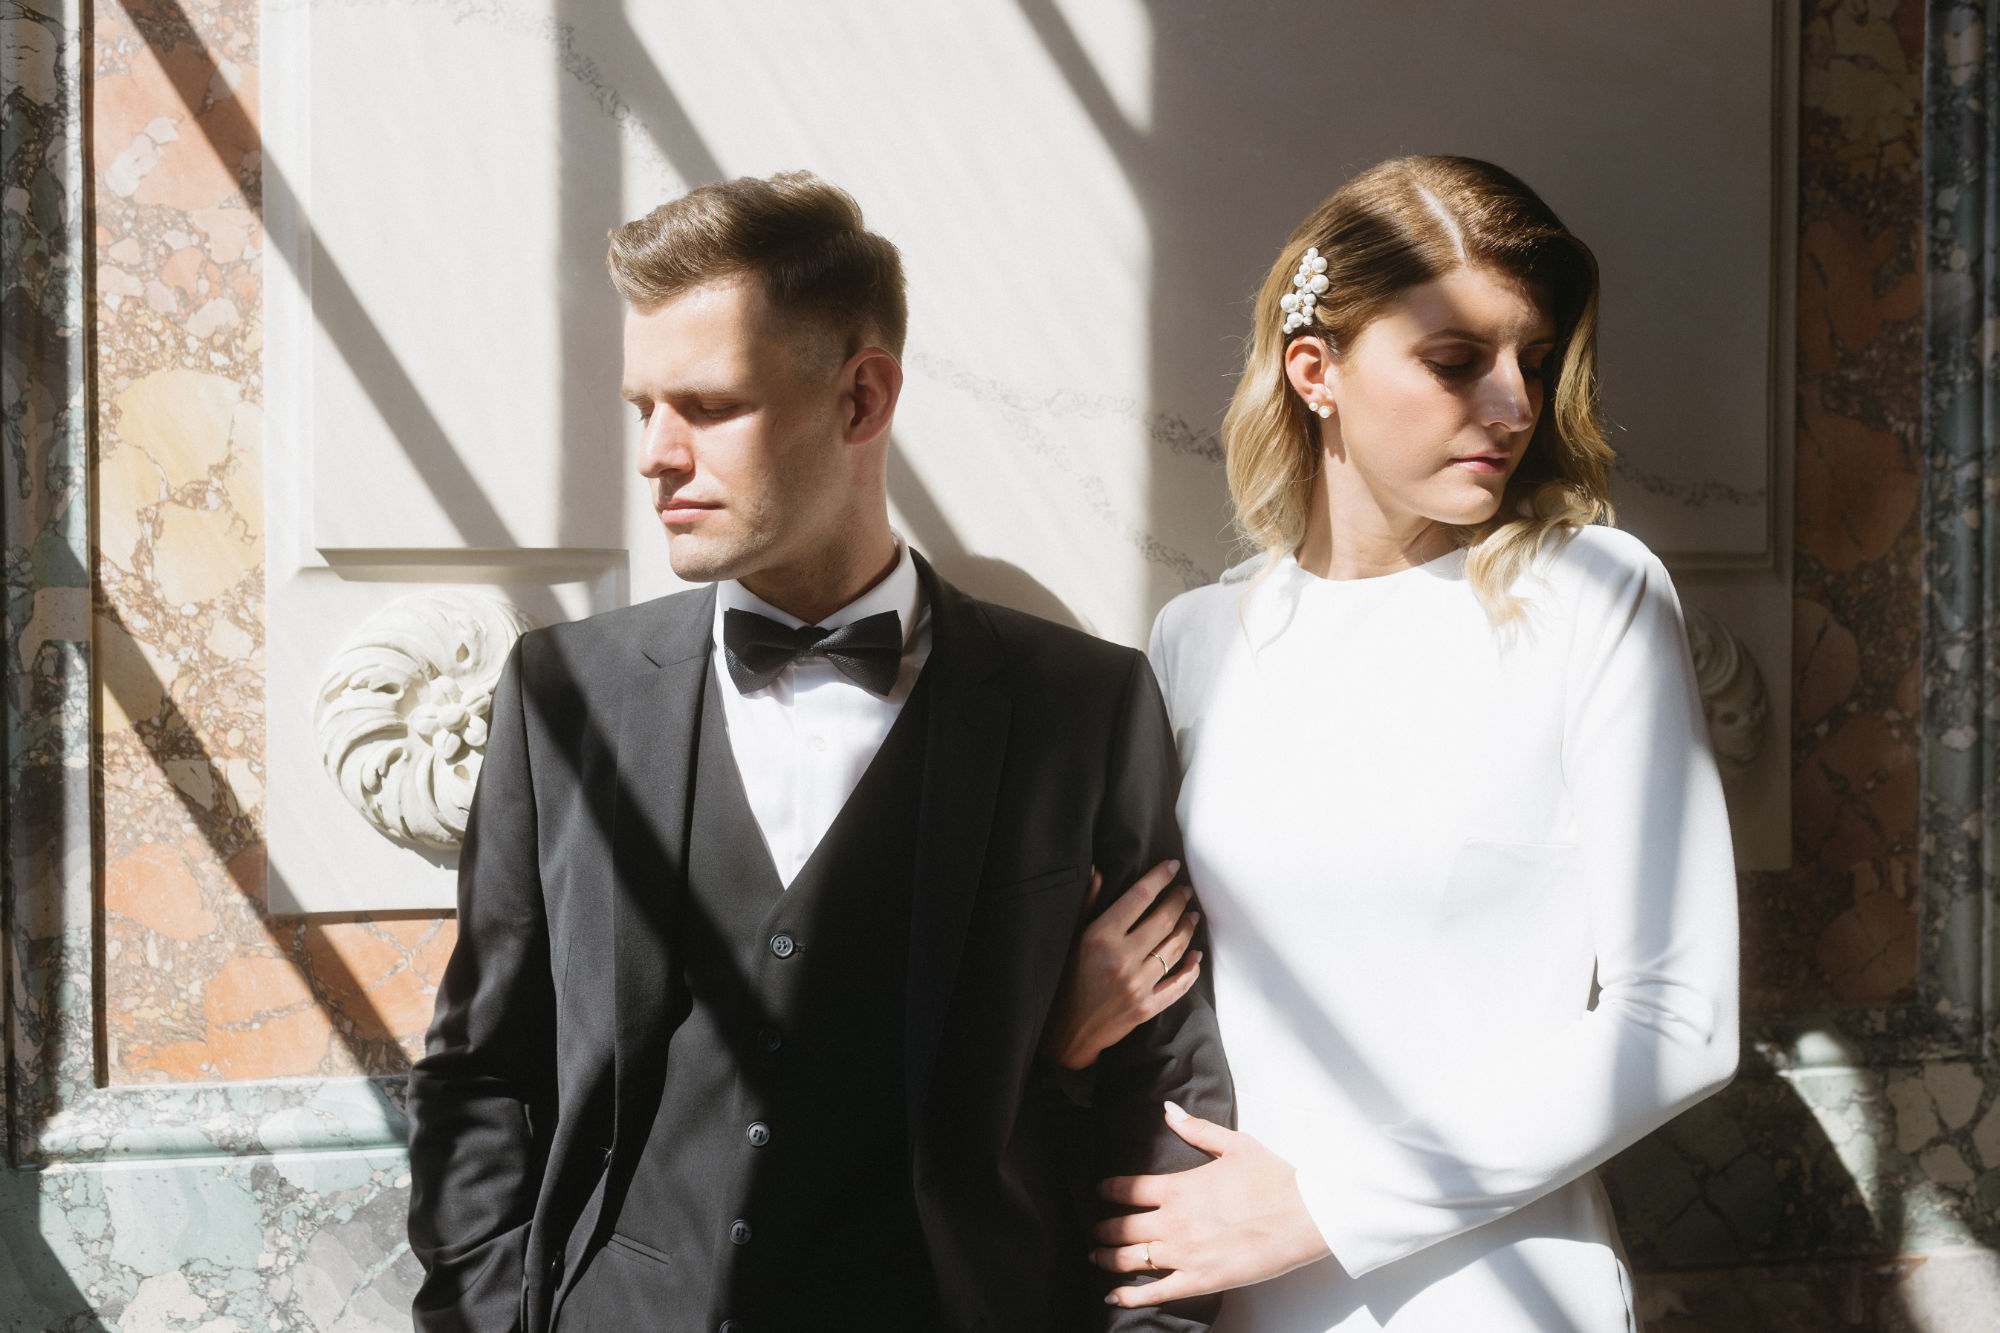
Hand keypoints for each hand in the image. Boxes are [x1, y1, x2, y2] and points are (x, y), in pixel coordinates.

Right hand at [1039, 861, 1202, 1070]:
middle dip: (1178, 901)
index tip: (1172, 866)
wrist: (1064, 1032)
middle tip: (1184, 891)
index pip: (1139, 898)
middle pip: (1164, 920)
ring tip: (1192, 916)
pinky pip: (1178, 984)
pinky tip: (1196, 955)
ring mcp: (1137, 985)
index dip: (1159, 878)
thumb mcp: (1070, 939)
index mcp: (1100, 937)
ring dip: (1188, 929)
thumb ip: (1087, 904)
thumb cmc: (1064, 980)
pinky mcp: (1146, 1008)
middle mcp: (1122, 959)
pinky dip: (1191, 968)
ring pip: (1175, 948)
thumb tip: (1099, 871)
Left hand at [1092, 1102, 1331, 1304]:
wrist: (1305, 1214)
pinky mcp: (1201, 1280)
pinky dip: (1131, 1295)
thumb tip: (1169, 1110)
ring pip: (1131, 1259)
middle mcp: (1175, 1221)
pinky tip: (1114, 1296)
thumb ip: (1195, 1129)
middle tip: (1095, 1230)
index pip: (1128, 1189)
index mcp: (1179, 1187)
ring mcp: (1185, 1254)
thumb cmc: (1274, 1179)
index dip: (1108, 1191)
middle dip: (1102, 1229)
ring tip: (1096, 1257)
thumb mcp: (1233, 1145)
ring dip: (1107, 1259)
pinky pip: (1156, 1292)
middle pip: (1122, 1227)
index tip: (1099, 1192)